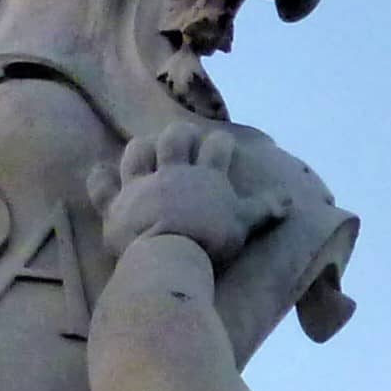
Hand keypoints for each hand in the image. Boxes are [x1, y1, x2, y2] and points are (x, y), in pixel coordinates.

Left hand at [102, 126, 283, 267]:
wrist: (168, 254)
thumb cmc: (210, 240)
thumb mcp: (243, 226)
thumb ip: (264, 210)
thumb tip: (289, 201)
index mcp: (206, 176)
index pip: (217, 147)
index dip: (220, 144)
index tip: (221, 146)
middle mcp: (172, 172)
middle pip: (174, 139)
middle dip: (179, 135)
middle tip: (181, 139)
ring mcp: (140, 185)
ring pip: (137, 153)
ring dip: (141, 148)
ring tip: (145, 149)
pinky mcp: (116, 204)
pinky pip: (102, 186)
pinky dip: (100, 178)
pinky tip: (100, 171)